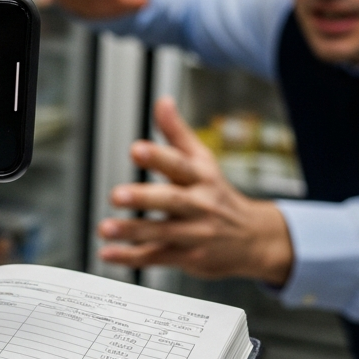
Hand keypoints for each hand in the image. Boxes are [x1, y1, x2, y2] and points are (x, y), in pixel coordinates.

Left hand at [98, 97, 293, 283]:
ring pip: (162, 232)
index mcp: (201, 177)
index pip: (179, 164)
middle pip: (171, 200)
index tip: (136, 149)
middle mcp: (200, 204)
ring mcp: (195, 233)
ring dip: (132, 230)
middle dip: (143, 197)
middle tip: (117, 194)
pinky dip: (131, 257)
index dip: (158, 156)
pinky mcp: (188, 257)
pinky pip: (157, 257)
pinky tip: (108, 253)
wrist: (253, 239)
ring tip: (105, 227)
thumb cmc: (219, 195)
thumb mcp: (204, 161)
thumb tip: (162, 102)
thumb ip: (178, 133)